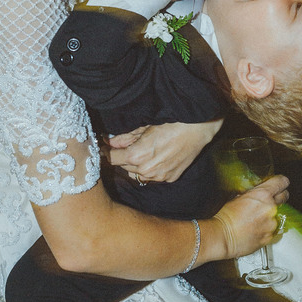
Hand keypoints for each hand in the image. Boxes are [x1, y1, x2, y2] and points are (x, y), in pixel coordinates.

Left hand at [106, 119, 222, 182]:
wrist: (198, 129)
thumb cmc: (172, 124)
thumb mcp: (145, 128)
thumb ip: (125, 137)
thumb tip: (109, 142)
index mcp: (136, 156)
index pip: (111, 158)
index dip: (105, 152)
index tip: (102, 148)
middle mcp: (146, 170)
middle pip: (123, 166)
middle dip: (122, 157)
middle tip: (127, 145)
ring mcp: (159, 176)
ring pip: (137, 174)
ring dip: (136, 165)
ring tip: (145, 151)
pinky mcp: (169, 178)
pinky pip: (152, 176)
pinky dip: (151, 168)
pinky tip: (158, 157)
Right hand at [214, 175, 290, 257]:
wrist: (222, 236)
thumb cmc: (226, 217)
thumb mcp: (238, 197)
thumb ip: (253, 193)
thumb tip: (258, 192)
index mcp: (263, 195)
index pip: (282, 182)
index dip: (281, 182)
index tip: (280, 184)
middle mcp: (270, 208)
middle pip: (284, 197)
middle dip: (278, 197)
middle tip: (269, 201)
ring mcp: (271, 223)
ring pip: (277, 215)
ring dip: (270, 216)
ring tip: (255, 220)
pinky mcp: (270, 236)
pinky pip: (272, 229)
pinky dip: (266, 229)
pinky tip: (255, 229)